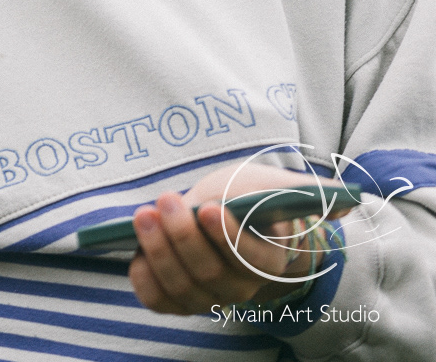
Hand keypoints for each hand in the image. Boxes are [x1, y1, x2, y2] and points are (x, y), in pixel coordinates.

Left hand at [129, 164, 353, 314]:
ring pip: (183, 288)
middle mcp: (241, 286)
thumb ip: (314, 191)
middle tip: (166, 199)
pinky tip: (134, 249)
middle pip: (212, 275)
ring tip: (144, 214)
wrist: (218, 210)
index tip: (208, 207)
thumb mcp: (278, 183)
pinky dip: (143, 276)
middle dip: (184, 236)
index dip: (229, 237)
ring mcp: (207, 296)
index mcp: (270, 259)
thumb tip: (349, 202)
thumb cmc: (248, 196)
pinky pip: (157, 300)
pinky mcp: (175, 297)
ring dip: (158, 250)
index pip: (255, 260)